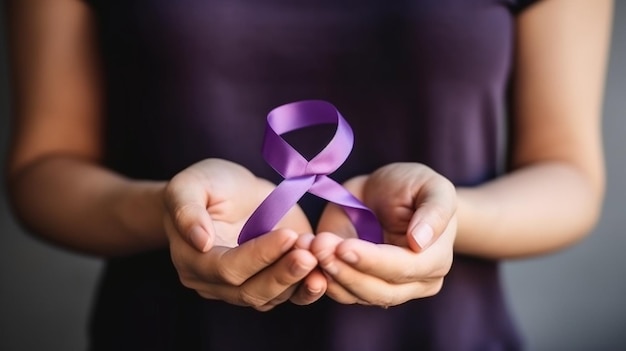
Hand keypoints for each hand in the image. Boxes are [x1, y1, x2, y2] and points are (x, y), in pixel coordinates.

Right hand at [163, 158, 326, 309]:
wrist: (229, 192)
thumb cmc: (206, 185)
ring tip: (320, 257)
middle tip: (309, 254)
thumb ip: (187, 210)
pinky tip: (326, 274)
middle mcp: (217, 284)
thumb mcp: (189, 185)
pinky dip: (310, 288)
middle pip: (252, 291)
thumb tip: (200, 240)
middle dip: (283, 274)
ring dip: (300, 280)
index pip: (227, 268)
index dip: (258, 255)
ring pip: (274, 297)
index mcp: (194, 262)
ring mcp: (246, 287)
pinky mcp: (274, 281)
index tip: (287, 235)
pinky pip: (292, 295)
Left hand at [311, 162, 456, 305]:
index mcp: (434, 261)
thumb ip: (435, 211)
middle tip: (318, 247)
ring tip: (309, 248)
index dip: (372, 260)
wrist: (384, 192)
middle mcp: (413, 283)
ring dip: (329, 275)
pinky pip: (338, 291)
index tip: (343, 246)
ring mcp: (384, 288)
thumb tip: (419, 241)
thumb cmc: (413, 186)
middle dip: (345, 271)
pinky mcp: (356, 286)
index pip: (403, 269)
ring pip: (355, 295)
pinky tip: (304, 256)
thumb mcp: (432, 187)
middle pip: (378, 290)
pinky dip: (319, 277)